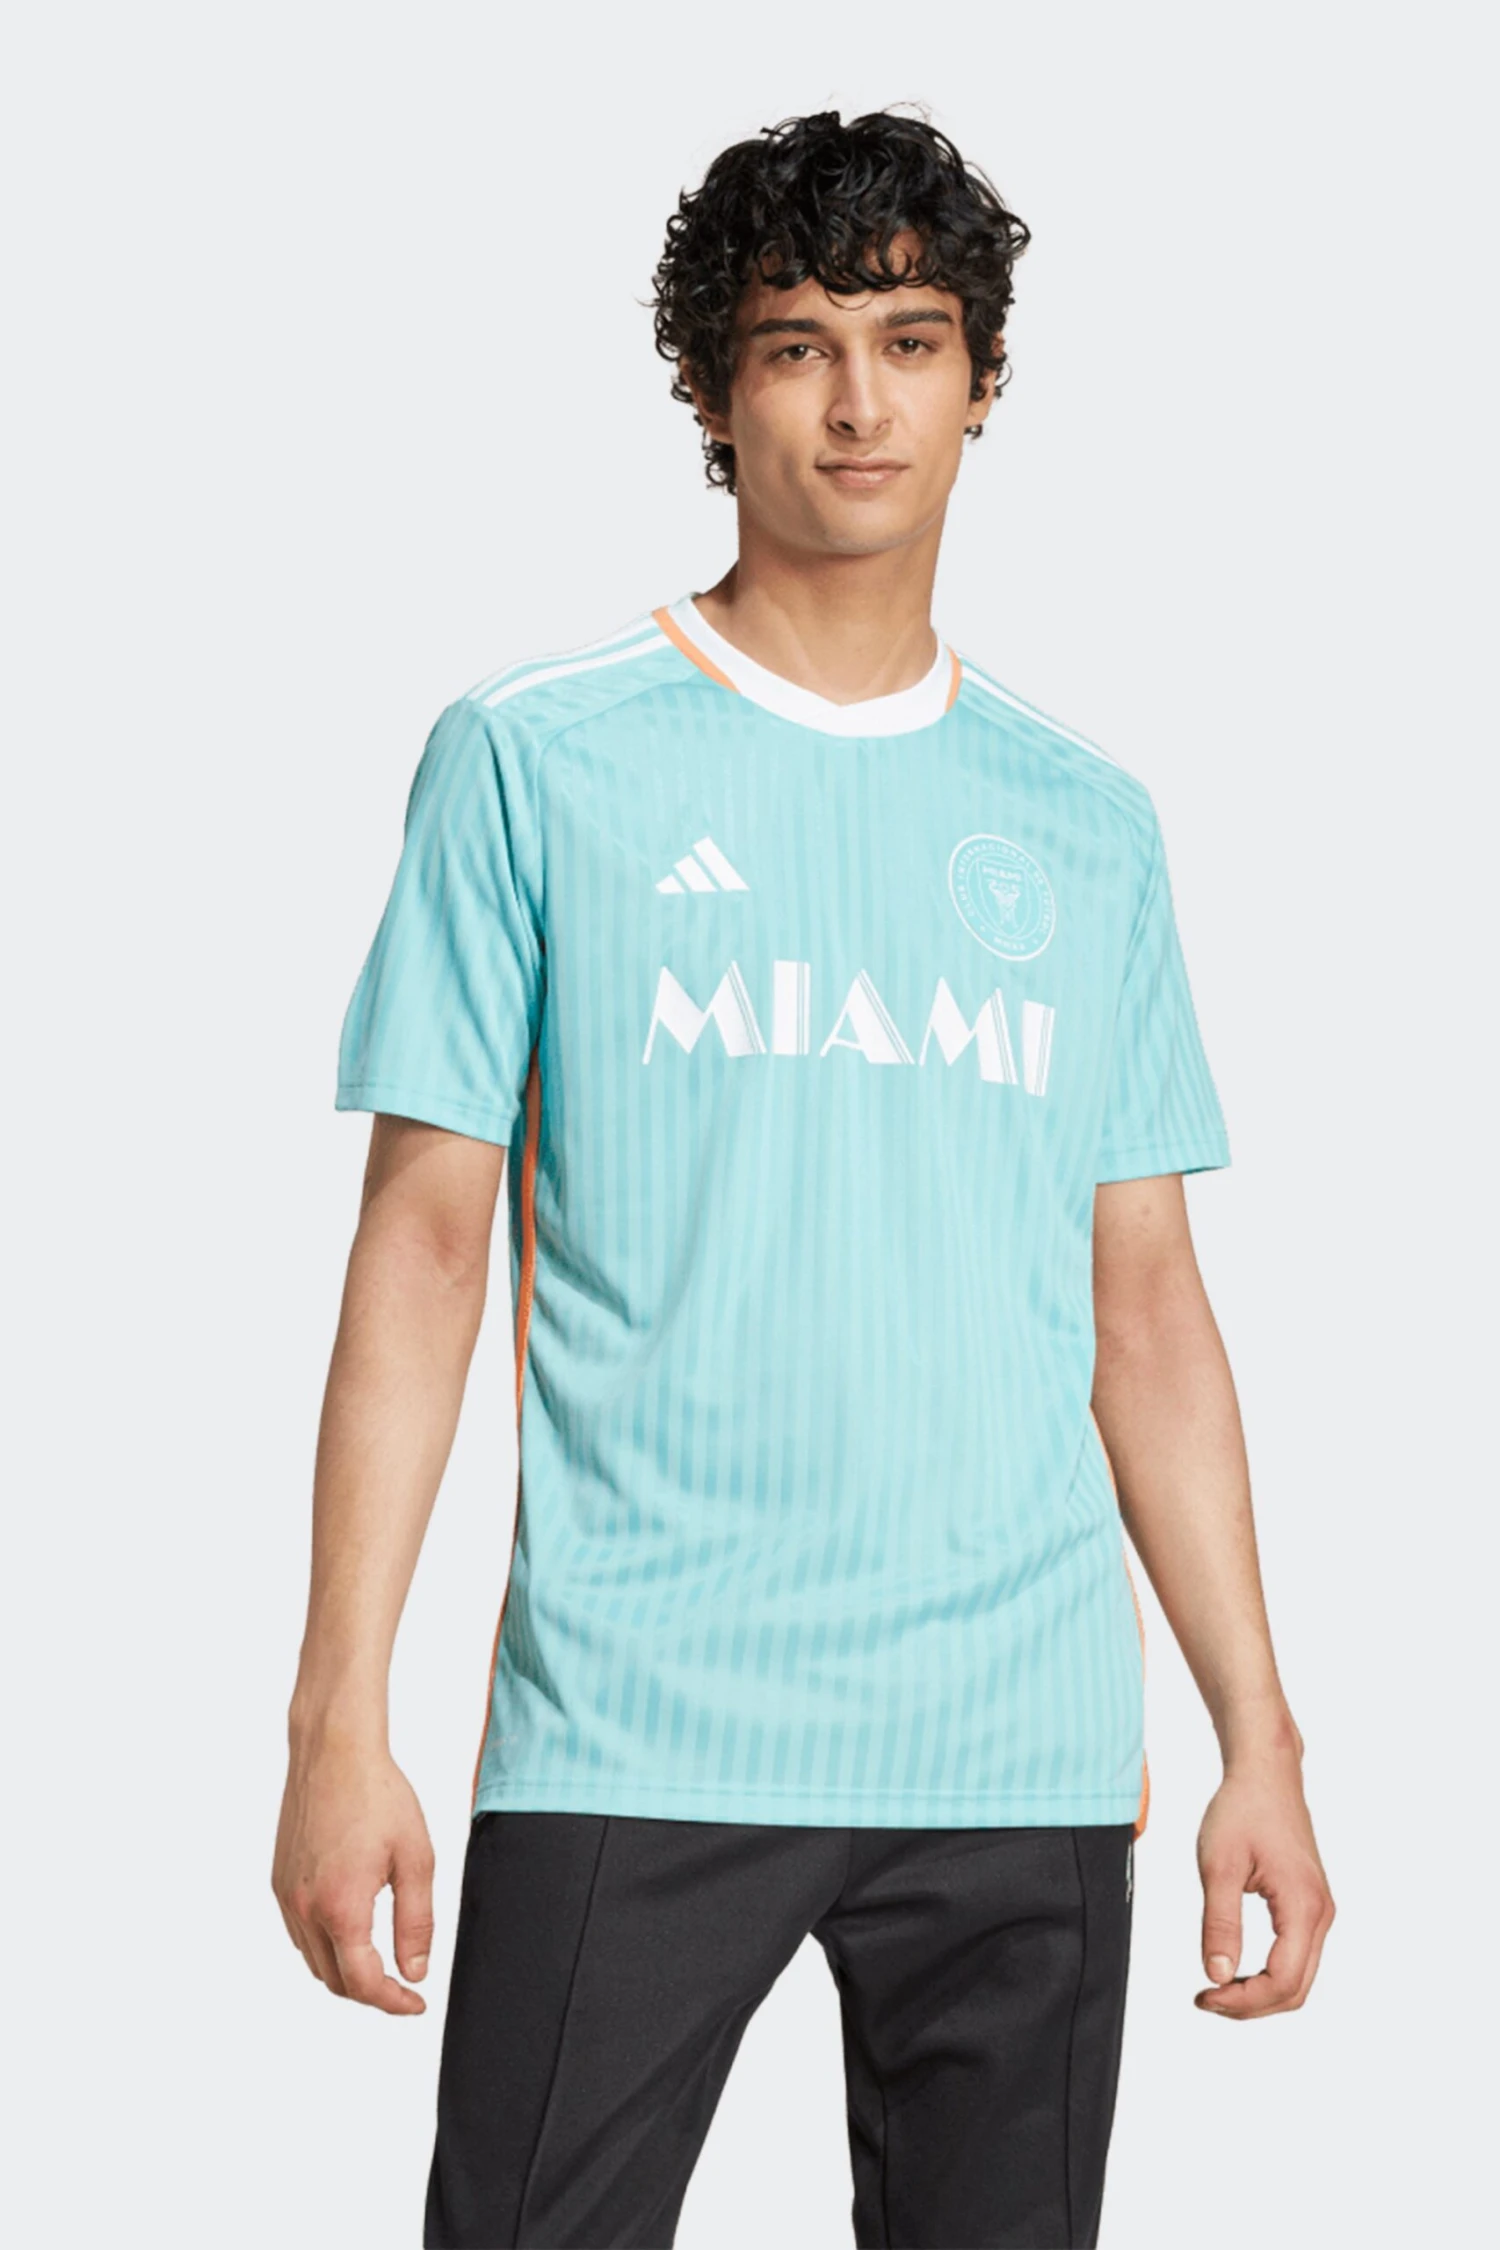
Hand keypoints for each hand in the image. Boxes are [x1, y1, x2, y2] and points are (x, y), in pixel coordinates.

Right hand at [272, 1731, 434, 2014]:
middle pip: (335, 1981)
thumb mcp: (415, 1858)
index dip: (392, 2002)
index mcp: (341, 1907)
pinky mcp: (278, 1881)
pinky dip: (324, 1947)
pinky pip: (299, 1934)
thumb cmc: (379, 1796)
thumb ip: (416, 1922)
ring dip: (345, 1972)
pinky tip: (350, 1929)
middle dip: (370, 1992)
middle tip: (403, 1985)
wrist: (334, 1752)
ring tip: (380, 1960)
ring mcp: (286, 1896)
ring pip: (313, 1962)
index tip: (416, 2002)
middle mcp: (305, 1908)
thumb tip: (414, 1972)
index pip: (363, 1983)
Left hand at [1194, 1750, 1334, 2018]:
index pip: (1283, 1981)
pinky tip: (1236, 1969)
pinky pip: (1297, 1956)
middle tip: (1206, 1999)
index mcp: (1303, 1906)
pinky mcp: (1309, 1905)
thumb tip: (1217, 1976)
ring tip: (1217, 1988)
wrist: (1265, 1774)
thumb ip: (1220, 1924)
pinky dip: (1269, 1974)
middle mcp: (1320, 1914)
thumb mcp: (1219, 1866)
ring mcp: (1318, 1910)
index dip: (1244, 2001)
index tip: (1204, 1995)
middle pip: (1296, 1989)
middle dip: (1251, 2004)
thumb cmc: (1242, 1810)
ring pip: (1299, 1977)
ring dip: (1260, 1993)